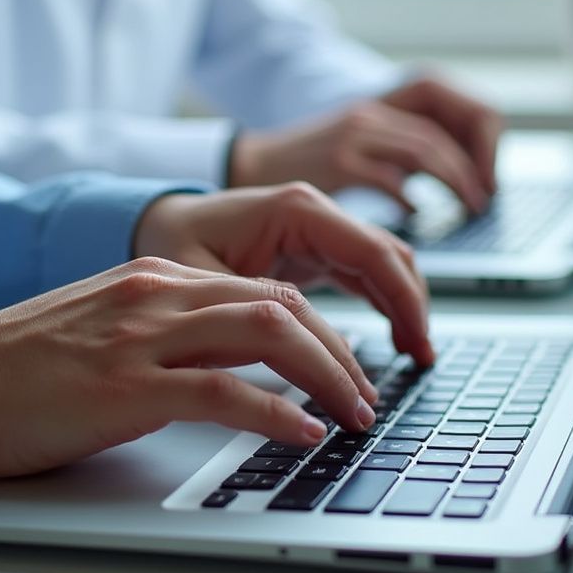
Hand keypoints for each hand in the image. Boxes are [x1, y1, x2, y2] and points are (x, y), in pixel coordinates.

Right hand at [0, 259, 382, 477]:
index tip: (344, 365)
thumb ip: (165, 330)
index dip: (319, 329)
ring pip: (267, 335)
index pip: (264, 290)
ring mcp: (143, 338)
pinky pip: (223, 391)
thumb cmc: (20, 365)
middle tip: (366, 394)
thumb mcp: (106, 327)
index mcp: (156, 279)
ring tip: (356, 414)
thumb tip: (228, 361)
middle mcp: (158, 296)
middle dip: (340, 350)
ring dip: (326, 375)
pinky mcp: (125, 388)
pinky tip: (304, 432)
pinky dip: (275, 411)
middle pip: (281, 307)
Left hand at [133, 182, 433, 365]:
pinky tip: (391, 339)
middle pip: (389, 257)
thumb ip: (254, 313)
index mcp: (297, 209)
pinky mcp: (312, 248)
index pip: (373, 253)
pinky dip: (384, 304)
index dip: (403, 303)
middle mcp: (315, 212)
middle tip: (420, 363)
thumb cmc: (172, 242)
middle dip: (412, 309)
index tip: (414, 349)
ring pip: (383, 266)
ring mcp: (317, 228)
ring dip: (403, 308)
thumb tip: (301, 353)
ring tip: (413, 358)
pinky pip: (364, 274)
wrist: (152, 222)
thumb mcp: (205, 283)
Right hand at [229, 77, 501, 212]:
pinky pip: (388, 177)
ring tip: (469, 208)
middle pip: (439, 128)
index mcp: (377, 108)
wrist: (245, 171)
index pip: (444, 105)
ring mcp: (351, 137)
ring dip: (455, 180)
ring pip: (423, 149)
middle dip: (472, 164)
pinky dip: (409, 198)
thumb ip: (394, 169)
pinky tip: (416, 215)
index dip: (473, 138)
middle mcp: (367, 115)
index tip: (487, 176)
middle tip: (485, 199)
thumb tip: (437, 201)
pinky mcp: (335, 164)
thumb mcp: (353, 158)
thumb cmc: (300, 176)